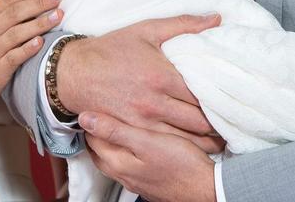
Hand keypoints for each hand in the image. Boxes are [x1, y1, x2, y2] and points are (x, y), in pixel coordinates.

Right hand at [58, 15, 223, 153]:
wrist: (74, 72)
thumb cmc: (111, 49)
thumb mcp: (147, 30)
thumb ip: (183, 25)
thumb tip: (215, 18)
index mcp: (162, 76)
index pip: (203, 94)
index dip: (222, 100)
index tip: (234, 101)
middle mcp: (154, 102)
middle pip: (199, 121)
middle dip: (218, 125)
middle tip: (232, 123)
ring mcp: (143, 122)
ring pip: (186, 140)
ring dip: (206, 141)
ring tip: (221, 139)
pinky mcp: (132, 133)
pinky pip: (165, 146)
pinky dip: (183, 149)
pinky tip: (194, 148)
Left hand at [81, 112, 215, 201]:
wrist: (208, 189)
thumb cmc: (181, 164)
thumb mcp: (146, 141)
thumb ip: (115, 130)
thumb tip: (86, 118)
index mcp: (119, 163)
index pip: (93, 140)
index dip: (90, 122)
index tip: (91, 106)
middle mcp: (125, 175)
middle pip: (101, 152)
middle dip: (97, 134)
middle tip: (99, 114)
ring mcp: (138, 180)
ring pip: (116, 159)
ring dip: (112, 143)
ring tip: (115, 125)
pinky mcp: (151, 181)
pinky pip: (131, 165)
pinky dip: (128, 152)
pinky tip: (138, 144)